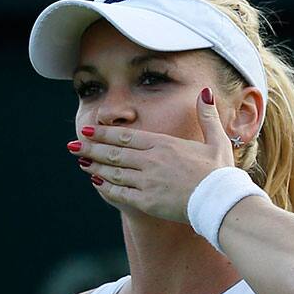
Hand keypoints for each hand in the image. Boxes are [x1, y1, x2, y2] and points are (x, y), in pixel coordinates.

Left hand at [67, 88, 234, 221]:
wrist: (220, 201)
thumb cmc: (220, 172)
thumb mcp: (217, 140)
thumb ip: (207, 116)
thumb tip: (205, 92)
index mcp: (164, 145)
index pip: (126, 137)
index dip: (104, 134)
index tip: (89, 130)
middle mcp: (151, 161)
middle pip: (114, 153)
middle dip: (91, 149)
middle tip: (72, 146)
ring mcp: (147, 182)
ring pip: (113, 172)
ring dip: (95, 167)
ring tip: (81, 162)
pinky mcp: (147, 202)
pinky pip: (120, 194)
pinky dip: (106, 188)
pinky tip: (97, 184)